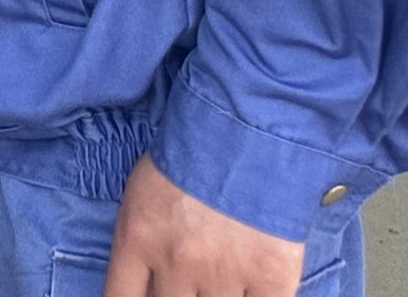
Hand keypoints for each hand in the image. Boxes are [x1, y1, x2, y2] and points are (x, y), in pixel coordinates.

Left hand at [101, 158, 307, 296]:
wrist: (249, 128)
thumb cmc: (191, 152)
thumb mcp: (143, 192)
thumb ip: (141, 239)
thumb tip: (147, 277)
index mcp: (138, 240)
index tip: (150, 296)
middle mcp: (175, 264)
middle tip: (189, 282)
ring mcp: (223, 274)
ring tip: (220, 277)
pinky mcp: (269, 278)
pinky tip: (254, 289)